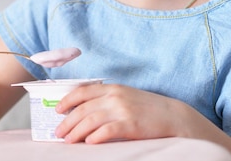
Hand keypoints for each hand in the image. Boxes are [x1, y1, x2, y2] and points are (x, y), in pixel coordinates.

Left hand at [54, 84, 182, 142]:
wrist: (173, 116)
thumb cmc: (147, 108)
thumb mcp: (125, 97)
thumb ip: (106, 100)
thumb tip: (83, 112)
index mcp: (111, 88)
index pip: (82, 91)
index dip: (67, 100)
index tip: (57, 110)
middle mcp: (114, 97)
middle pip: (83, 109)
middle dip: (67, 121)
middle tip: (58, 132)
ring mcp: (122, 110)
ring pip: (90, 121)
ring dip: (76, 132)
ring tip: (69, 140)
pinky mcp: (131, 125)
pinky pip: (107, 131)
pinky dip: (95, 137)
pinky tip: (89, 142)